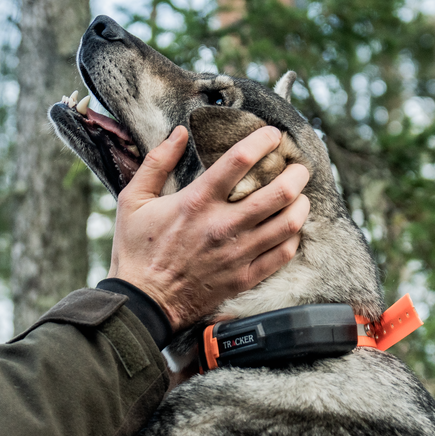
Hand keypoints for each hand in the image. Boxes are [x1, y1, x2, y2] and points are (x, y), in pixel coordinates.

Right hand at [109, 125, 309, 328]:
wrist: (143, 302)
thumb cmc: (137, 250)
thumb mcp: (134, 199)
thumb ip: (157, 162)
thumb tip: (179, 133)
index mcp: (197, 202)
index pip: (241, 160)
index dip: (264, 140)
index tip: (273, 135)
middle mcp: (223, 226)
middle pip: (279, 192)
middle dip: (296, 173)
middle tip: (297, 168)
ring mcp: (237, 254)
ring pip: (289, 223)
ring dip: (301, 203)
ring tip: (299, 195)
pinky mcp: (244, 277)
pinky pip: (283, 253)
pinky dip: (293, 237)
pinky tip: (289, 228)